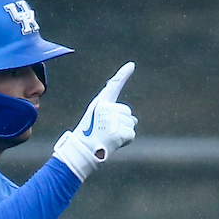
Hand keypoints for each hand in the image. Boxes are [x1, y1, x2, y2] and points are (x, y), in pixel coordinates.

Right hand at [52, 62, 137, 181]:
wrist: (83, 152)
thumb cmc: (89, 138)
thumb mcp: (98, 122)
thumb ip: (116, 117)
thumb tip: (135, 120)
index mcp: (100, 104)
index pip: (114, 86)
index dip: (123, 75)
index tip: (131, 65)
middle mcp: (107, 108)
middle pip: (127, 113)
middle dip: (123, 124)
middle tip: (108, 134)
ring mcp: (113, 119)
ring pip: (131, 125)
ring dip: (124, 134)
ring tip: (109, 139)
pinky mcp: (119, 131)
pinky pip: (131, 135)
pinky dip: (125, 142)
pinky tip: (114, 144)